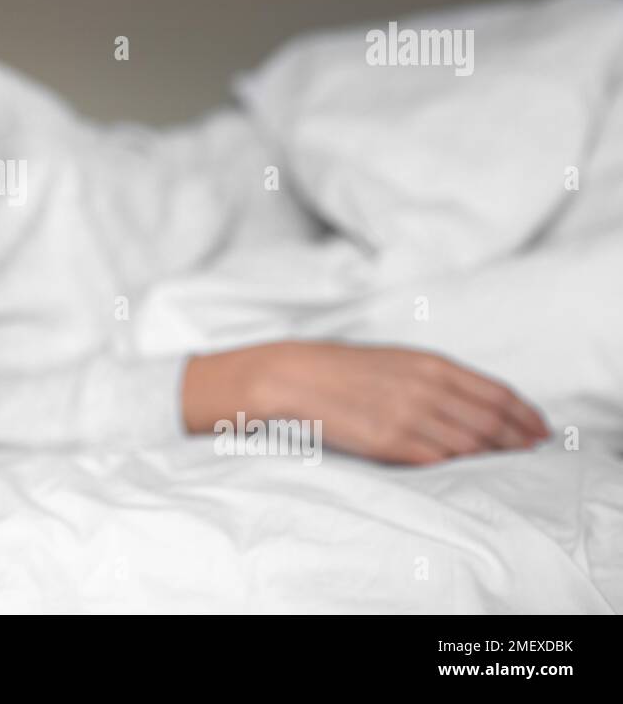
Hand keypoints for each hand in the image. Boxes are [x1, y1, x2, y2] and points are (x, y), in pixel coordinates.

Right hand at [181, 341, 549, 464]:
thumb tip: (468, 398)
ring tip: (509, 462)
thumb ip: (432, 377)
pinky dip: (462, 466)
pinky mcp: (390, 443)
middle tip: (533, 450)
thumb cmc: (340, 369)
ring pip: (471, 443)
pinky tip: (470, 470)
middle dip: (519, 438)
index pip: (495, 392)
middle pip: (491, 420)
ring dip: (496, 455)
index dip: (524, 413)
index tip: (539, 427)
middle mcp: (426, 388)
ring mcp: (409, 416)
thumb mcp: (393, 360)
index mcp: (429, 364)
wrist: (290, 377)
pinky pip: (440, 460)